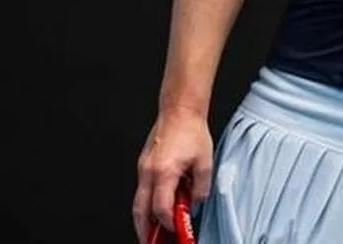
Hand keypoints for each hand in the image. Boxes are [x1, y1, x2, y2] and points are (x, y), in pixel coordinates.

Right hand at [133, 108, 212, 241]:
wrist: (179, 111)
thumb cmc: (191, 131)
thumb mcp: (205, 161)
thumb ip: (201, 186)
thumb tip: (196, 203)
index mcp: (164, 172)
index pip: (161, 208)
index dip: (168, 223)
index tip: (177, 231)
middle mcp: (148, 172)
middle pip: (140, 211)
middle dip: (144, 230)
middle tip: (151, 242)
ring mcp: (143, 169)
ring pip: (137, 202)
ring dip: (142, 220)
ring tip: (151, 233)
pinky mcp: (143, 165)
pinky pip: (141, 190)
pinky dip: (145, 204)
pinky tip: (155, 210)